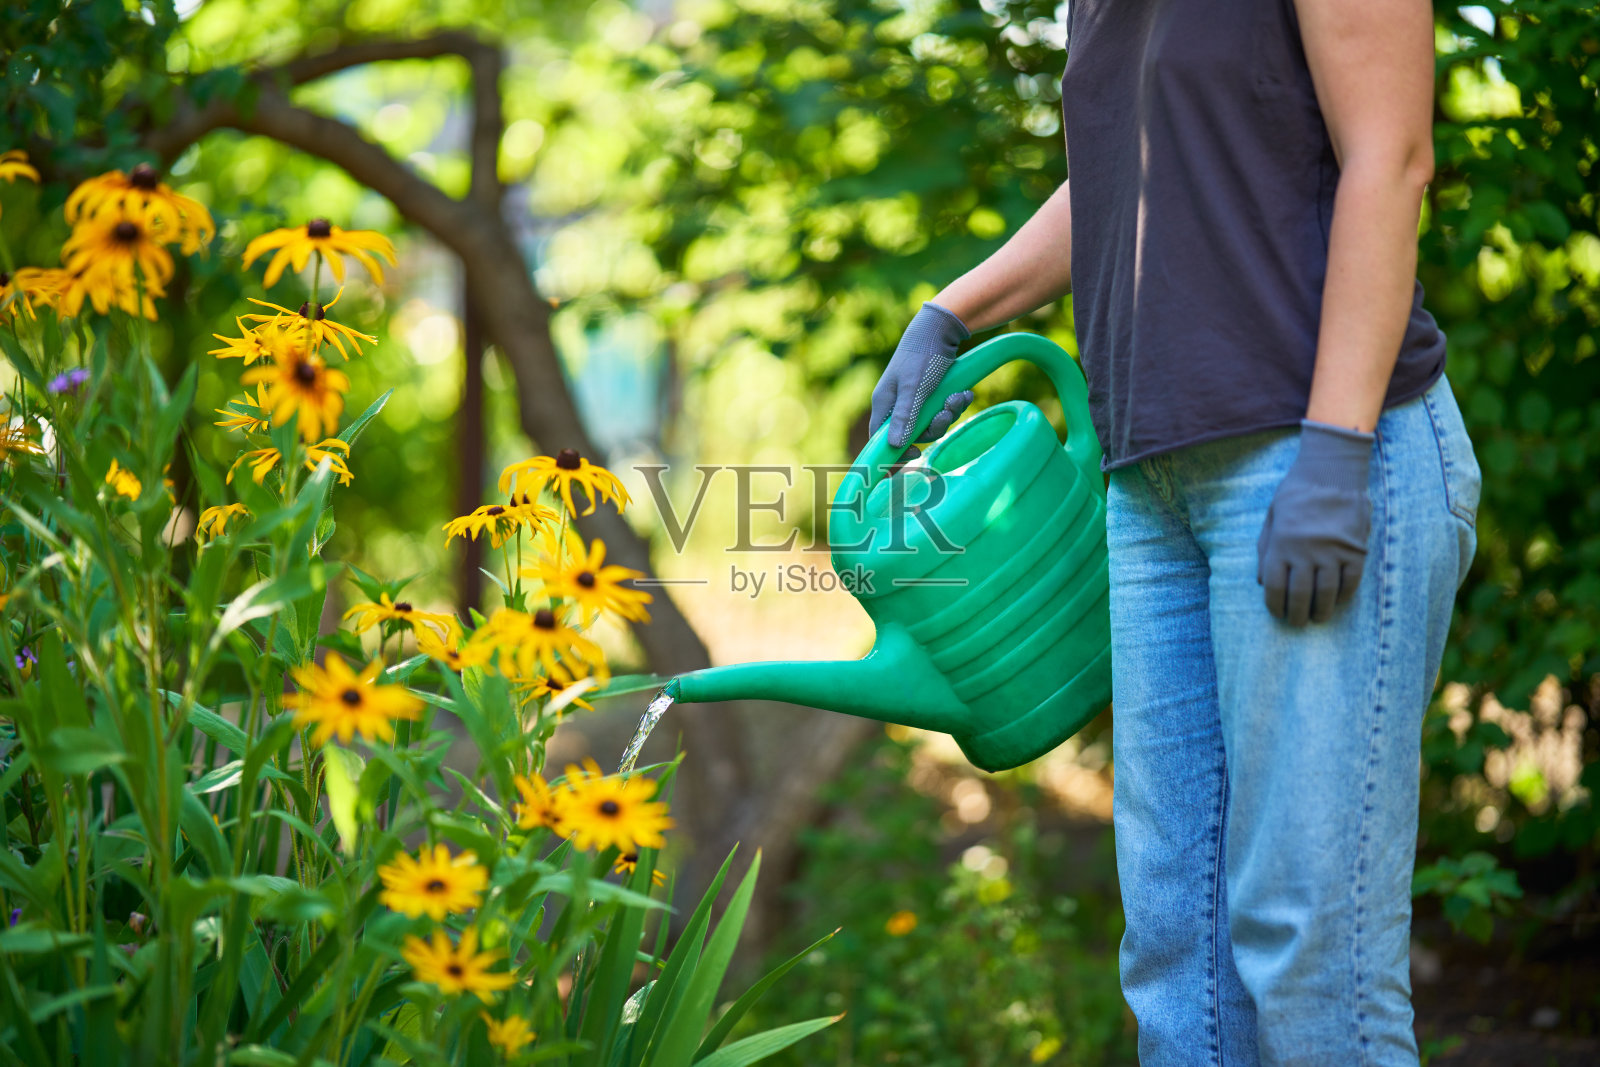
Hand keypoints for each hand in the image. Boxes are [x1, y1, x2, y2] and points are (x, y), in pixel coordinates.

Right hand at [871, 302, 976, 448]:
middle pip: (913, 433)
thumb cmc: (922, 355)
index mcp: (885, 403)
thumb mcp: (914, 388)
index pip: (881, 438)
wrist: (940, 327)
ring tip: (959, 396)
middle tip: (947, 412)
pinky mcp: (930, 392)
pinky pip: (941, 409)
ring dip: (949, 413)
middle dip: (935, 426)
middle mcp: (897, 403)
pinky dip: (954, 404)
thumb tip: (894, 446)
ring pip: (931, 421)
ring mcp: (914, 398)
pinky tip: (963, 392)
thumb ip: (905, 416)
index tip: (916, 453)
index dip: (896, 451)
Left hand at [1256, 419, 1375, 625]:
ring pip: (1327, 593)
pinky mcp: (1355, 549)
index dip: (1275, 606)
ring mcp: (1332, 552)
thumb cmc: (1296, 493)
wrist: (1332, 470)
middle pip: (1300, 595)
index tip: (1277, 613)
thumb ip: (1266, 549)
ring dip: (1322, 610)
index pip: (1275, 588)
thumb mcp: (1271, 517)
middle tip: (1297, 623)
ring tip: (1318, 617)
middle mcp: (1306, 551)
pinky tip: (1339, 601)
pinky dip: (1344, 596)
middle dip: (1297, 614)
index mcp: (1281, 544)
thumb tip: (1262, 582)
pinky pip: (1351, 581)